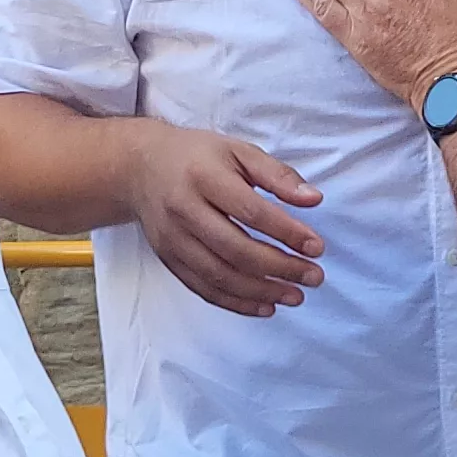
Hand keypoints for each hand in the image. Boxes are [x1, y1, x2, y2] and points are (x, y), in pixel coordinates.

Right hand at [127, 120, 325, 316]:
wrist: (139, 168)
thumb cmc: (198, 157)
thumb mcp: (238, 151)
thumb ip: (277, 174)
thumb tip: (313, 199)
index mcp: (204, 177)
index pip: (251, 211)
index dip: (286, 232)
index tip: (317, 247)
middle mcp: (184, 210)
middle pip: (235, 249)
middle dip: (279, 268)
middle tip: (313, 277)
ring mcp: (172, 238)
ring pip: (219, 275)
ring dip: (261, 291)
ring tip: (295, 296)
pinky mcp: (168, 258)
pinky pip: (203, 287)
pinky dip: (235, 302)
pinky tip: (265, 306)